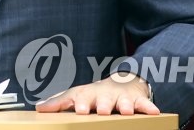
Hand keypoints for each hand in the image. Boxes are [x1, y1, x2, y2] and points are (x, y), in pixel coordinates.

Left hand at [35, 73, 159, 115]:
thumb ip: (59, 103)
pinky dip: (149, 107)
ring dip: (125, 106)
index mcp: (88, 95)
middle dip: (104, 105)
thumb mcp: (76, 96)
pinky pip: (145, 104)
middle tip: (103, 111)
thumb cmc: (94, 95)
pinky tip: (154, 112)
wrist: (120, 82)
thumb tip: (38, 108)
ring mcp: (122, 97)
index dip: (81, 103)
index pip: (83, 98)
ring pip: (124, 101)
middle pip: (104, 100)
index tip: (80, 109)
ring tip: (127, 111)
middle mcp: (105, 95)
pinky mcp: (138, 100)